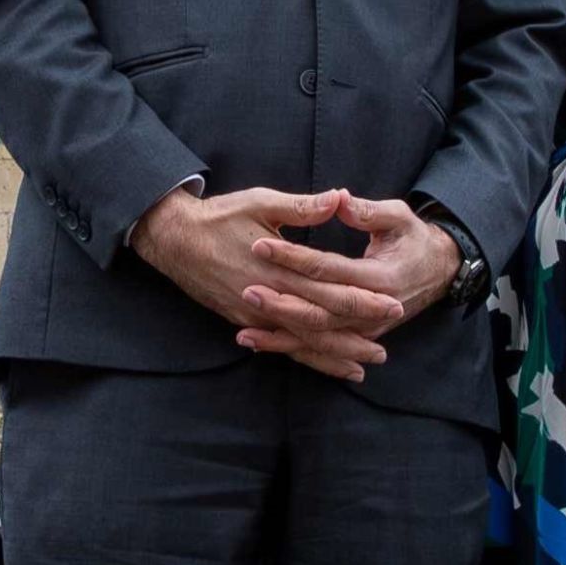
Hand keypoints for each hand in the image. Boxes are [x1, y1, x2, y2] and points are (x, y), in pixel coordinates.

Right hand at [131, 187, 405, 381]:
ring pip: (300, 342)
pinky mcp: (242, 319)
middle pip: (320, 323)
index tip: (392, 306)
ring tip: (363, 366)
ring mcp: (253, 314)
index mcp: (278, 269)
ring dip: (332, 356)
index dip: (363, 301)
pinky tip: (321, 364)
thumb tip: (340, 198)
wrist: (173, 239)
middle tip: (385, 350)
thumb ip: (303, 207)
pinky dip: (303, 357)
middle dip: (355, 337)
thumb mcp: (262, 202)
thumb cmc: (219, 216)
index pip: (330, 291)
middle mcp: (268, 298)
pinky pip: (278, 344)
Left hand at [238, 194, 455, 378]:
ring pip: (318, 337)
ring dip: (280, 336)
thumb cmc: (414, 239)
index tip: (260, 245)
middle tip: (247, 290)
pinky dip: (292, 349)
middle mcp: (373, 310)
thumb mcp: (398, 217)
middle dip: (281, 303)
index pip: (328, 268)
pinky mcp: (359, 336)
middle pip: (319, 311)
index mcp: (380, 277)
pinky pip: (322, 348)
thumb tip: (338, 199)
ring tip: (244, 333)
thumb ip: (368, 210)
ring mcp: (367, 329)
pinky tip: (261, 346)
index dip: (293, 257)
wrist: (438, 271)